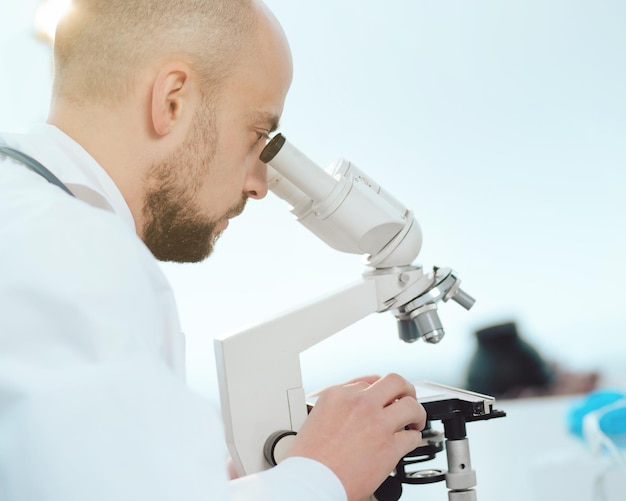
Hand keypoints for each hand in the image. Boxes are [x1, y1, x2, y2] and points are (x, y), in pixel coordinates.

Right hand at [285, 373, 425, 500]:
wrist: (310, 483)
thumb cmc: (308, 460)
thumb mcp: (315, 418)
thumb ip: (338, 408)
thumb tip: (353, 409)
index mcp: (338, 395)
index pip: (369, 381)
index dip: (379, 392)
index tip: (383, 399)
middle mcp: (359, 403)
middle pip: (395, 382)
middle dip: (405, 390)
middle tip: (407, 399)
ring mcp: (376, 423)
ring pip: (410, 405)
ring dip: (417, 413)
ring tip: (415, 421)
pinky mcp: (389, 447)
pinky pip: (412, 437)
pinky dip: (414, 440)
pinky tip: (409, 443)